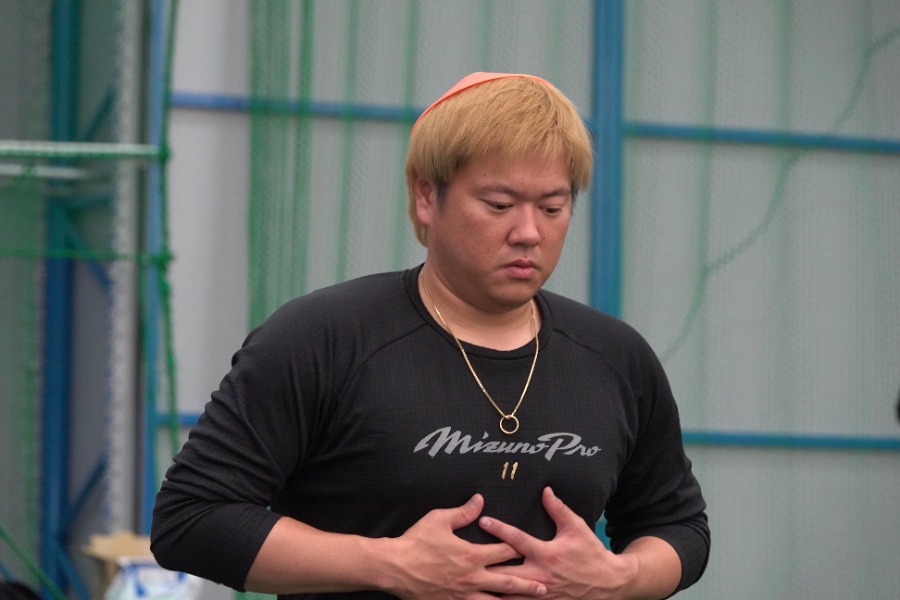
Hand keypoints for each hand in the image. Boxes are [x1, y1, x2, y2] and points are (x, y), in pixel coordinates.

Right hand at [388, 494, 548, 599]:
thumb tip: (480, 500)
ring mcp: (463, 594)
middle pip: (508, 581)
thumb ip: (463, 512)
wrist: (395, 567)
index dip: (520, 547)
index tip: (532, 547)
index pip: (504, 550)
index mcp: (472, 554)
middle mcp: (472, 577)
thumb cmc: (416, 541)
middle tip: (546, 587)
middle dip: (528, 584)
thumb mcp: (439, 519)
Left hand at [479, 487, 639, 599]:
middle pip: (505, 571)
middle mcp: (541, 574)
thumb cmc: (590, 553)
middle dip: (486, 566)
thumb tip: (545, 491)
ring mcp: (541, 593)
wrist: (608, 583)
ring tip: (470, 584)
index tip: (483, 520)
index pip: (518, 540)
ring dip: (491, 589)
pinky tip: (488, 597)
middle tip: (465, 559)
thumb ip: (558, 509)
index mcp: (547, 553)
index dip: (499, 529)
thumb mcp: (577, 527)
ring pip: (509, 595)